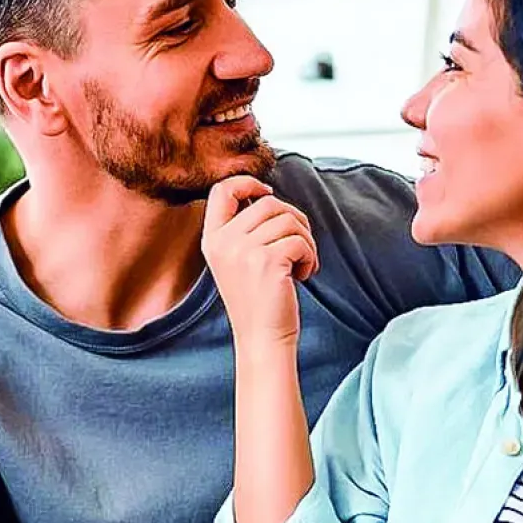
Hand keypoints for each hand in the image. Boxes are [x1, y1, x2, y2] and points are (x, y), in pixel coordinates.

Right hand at [202, 176, 318, 348]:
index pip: (222, 189)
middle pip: (268, 202)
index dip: (249, 183)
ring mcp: (243, 251)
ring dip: (305, 241)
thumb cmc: (257, 299)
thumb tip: (267, 195)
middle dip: (293, 220)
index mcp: (212, 239)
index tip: (267, 193)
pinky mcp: (267, 261)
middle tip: (299, 246)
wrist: (262, 338)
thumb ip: (243, 228)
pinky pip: (300, 240)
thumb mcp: (237, 260)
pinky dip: (310, 256)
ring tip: (300, 264)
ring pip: (289, 220)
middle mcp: (223, 242)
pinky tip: (302, 275)